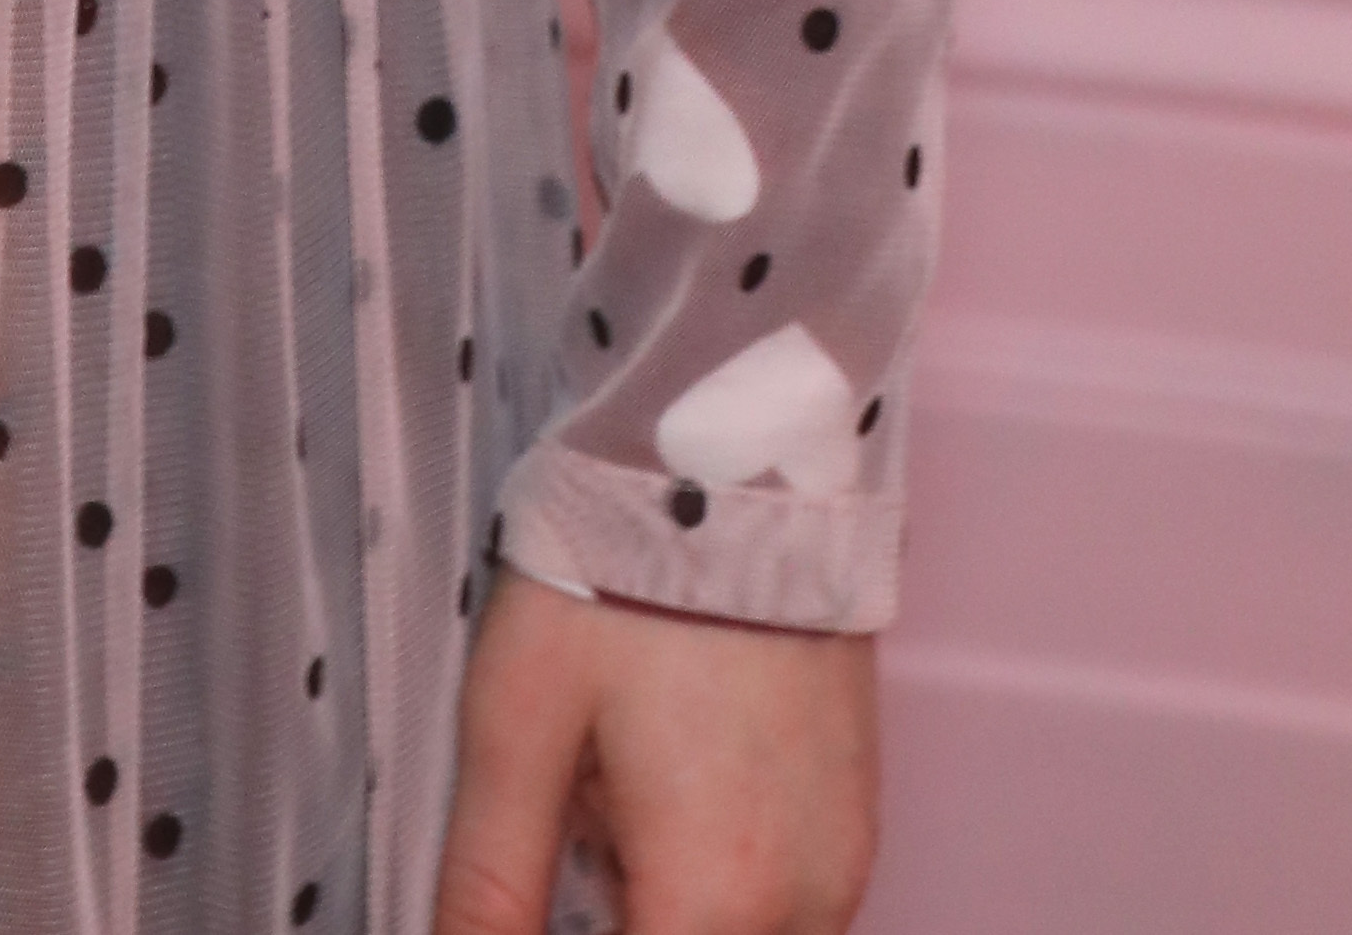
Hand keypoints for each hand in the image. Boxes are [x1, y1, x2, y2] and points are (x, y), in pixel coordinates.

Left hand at [437, 566, 880, 934]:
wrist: (741, 463)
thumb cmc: (611, 586)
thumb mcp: (516, 727)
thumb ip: (489, 884)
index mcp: (712, 905)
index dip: (568, 926)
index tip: (564, 856)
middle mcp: (804, 912)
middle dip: (622, 908)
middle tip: (584, 809)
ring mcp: (846, 870)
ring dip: (672, 905)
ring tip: (619, 784)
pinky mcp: (861, 825)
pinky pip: (787, 905)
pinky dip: (720, 878)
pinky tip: (675, 776)